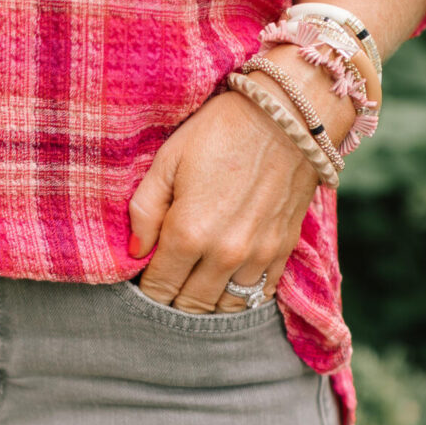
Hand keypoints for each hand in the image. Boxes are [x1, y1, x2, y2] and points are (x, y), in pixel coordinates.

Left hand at [129, 55, 348, 309]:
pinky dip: (237, 296)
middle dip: (171, 301)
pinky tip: (225, 281)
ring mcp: (257, 256)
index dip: (145, 289)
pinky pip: (257, 295)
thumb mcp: (168, 160)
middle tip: (165, 283)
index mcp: (188, 234)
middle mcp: (223, 255)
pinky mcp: (282, 251)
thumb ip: (144, 211)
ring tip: (193, 286)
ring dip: (205, 303)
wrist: (289, 116)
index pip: (158, 289)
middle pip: (189, 306)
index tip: (143, 278)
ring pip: (223, 308)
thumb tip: (135, 251)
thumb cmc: (221, 131)